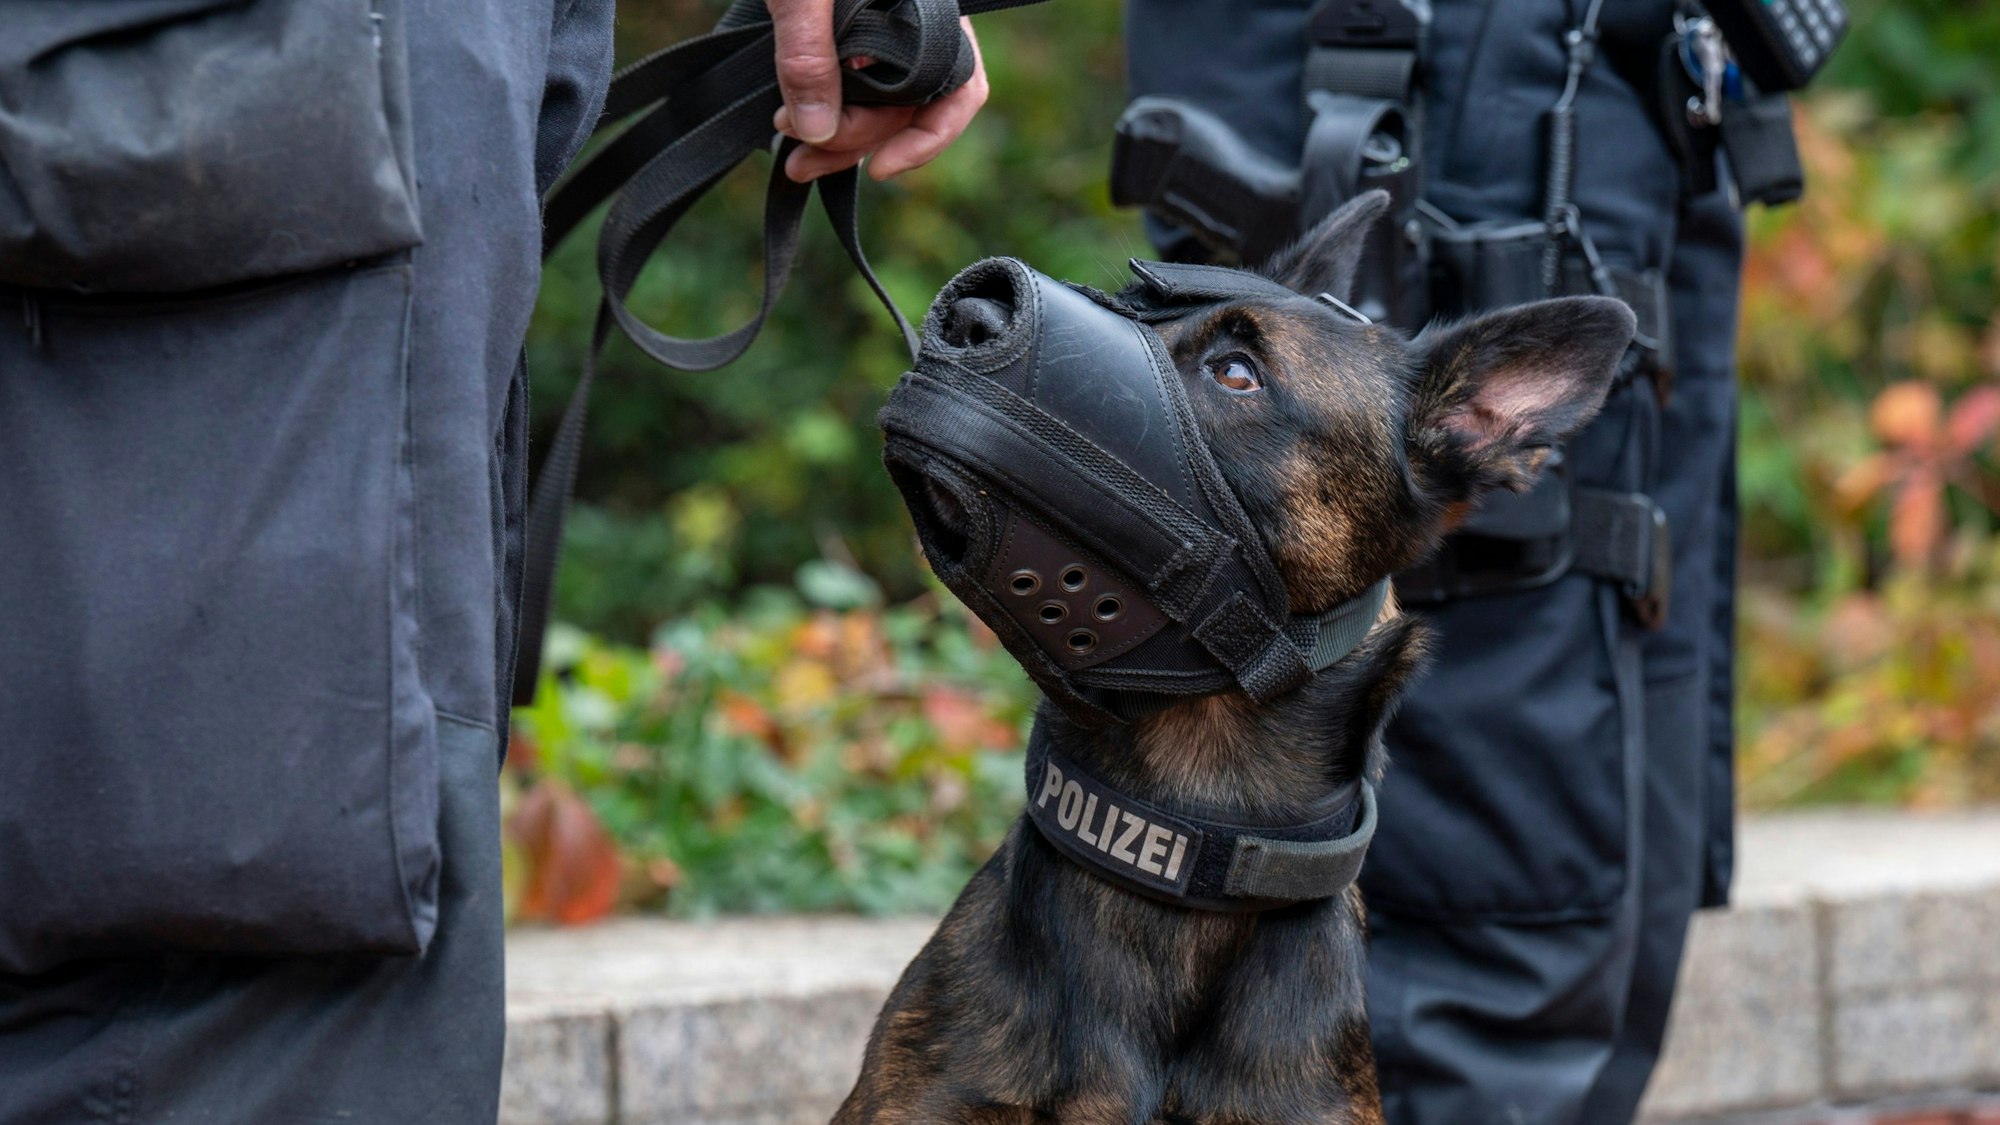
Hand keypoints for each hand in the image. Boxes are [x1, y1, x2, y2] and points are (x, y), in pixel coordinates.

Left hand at [767, 0, 988, 182]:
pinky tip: (794, 123)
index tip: (880, 169)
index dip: (928, 140)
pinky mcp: (849, 33)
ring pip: (876, 104)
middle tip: (798, 158)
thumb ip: (807, 53)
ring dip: (834, 134)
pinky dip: (826, 109)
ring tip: (788, 151)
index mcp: (928, 10)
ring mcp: (882, 30)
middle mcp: (915, 24)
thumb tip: (816, 131)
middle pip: (904, 109)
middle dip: (854, 140)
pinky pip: (850, 85)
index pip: (961, 89)